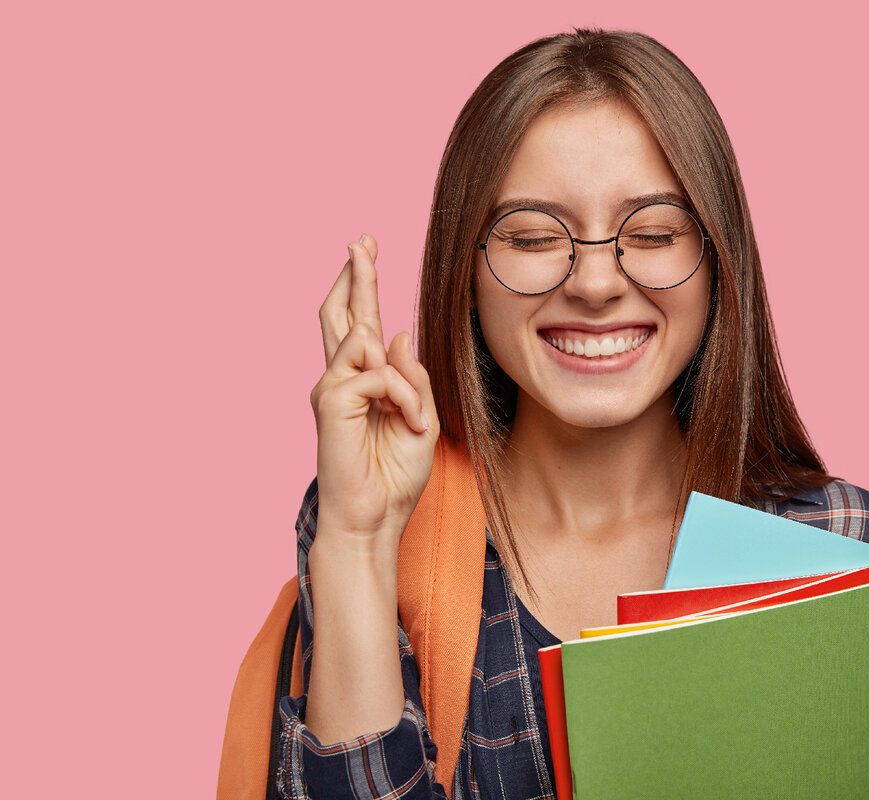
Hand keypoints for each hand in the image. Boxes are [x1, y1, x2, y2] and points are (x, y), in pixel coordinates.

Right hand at [309, 234, 439, 552]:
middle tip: (361, 240)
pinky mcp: (331, 400)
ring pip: (368, 343)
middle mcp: (341, 380)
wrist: (375, 519)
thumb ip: (412, 376)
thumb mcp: (421, 418)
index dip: (361, 284)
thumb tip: (396, 333)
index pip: (359, 322)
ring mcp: (331, 388)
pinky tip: (406, 424)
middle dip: (355, 275)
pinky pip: (378, 375)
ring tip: (412, 420)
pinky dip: (403, 398)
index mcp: (363, 383)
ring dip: (405, 383)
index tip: (365, 249)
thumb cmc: (395, 476)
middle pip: (341, 314)